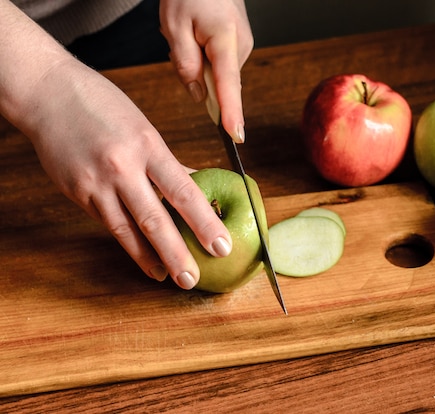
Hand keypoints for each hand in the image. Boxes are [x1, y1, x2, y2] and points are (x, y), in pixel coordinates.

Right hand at [24, 59, 232, 289]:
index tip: (221, 246)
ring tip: (167, 276)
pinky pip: (107, 221)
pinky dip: (126, 240)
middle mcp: (122, 167)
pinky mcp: (76, 193)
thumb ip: (169, 164)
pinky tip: (141, 253)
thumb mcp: (146, 129)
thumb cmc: (104, 107)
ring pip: (125, 230)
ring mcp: (95, 183)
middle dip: (176, 253)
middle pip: (154, 219)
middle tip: (192, 279)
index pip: (183, 191)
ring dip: (148, 258)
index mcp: (148, 146)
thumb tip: (199, 185)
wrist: (49, 94)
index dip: (204, 223)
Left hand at [160, 0, 253, 142]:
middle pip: (218, 82)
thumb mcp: (174, 26)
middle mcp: (241, 46)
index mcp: (225, 39)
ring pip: (216, 74)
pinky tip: (196, 35)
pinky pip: (219, 64)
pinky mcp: (239, 45)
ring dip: (197, 63)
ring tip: (188, 33)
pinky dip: (204, 57)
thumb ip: (185, 64)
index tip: (236, 136)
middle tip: (178, 44)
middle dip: (195, 74)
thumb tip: (198, 95)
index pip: (229, 85)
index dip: (231, 112)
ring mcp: (243, 45)